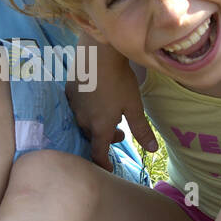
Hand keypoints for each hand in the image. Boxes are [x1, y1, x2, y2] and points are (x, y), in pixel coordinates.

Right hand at [67, 42, 155, 170]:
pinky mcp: (68, 91)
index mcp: (100, 127)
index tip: (109, 168)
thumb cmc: (119, 81)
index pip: (98, 153)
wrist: (98, 53)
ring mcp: (73, 106)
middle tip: (121, 132)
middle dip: (106, 138)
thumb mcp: (134, 106)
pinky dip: (88, 108)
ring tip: (110, 112)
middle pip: (92, 136)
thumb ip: (141, 130)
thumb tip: (152, 150)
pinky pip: (77, 106)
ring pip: (84, 121)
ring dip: (97, 122)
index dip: (103, 164)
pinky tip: (96, 96)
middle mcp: (83, 120)